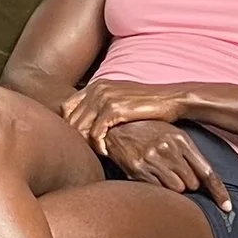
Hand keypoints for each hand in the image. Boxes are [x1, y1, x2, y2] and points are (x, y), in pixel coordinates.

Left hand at [60, 79, 194, 156]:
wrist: (171, 99)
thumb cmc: (147, 105)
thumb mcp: (120, 101)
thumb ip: (101, 107)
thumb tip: (83, 124)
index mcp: (95, 85)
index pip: (66, 107)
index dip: (69, 126)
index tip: (81, 140)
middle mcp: (96, 88)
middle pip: (70, 119)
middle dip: (77, 138)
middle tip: (88, 151)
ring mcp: (104, 97)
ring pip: (80, 128)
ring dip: (87, 144)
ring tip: (98, 152)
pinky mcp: (114, 109)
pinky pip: (95, 133)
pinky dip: (98, 146)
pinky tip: (106, 152)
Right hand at [97, 116, 231, 207]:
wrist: (115, 127)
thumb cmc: (148, 132)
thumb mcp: (172, 134)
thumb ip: (189, 154)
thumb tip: (204, 178)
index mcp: (182, 140)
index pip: (207, 172)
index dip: (219, 192)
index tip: (227, 207)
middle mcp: (169, 149)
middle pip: (192, 184)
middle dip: (188, 184)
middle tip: (175, 173)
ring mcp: (153, 159)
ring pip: (176, 189)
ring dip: (172, 187)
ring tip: (161, 173)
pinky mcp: (138, 169)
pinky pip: (157, 189)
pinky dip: (157, 187)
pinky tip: (150, 174)